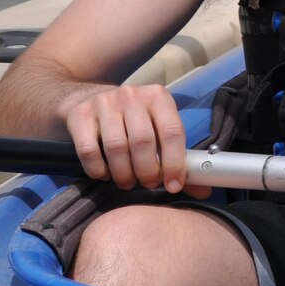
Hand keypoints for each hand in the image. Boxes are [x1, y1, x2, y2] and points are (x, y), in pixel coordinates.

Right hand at [60, 83, 191, 192]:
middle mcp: (132, 95)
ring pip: (117, 147)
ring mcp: (104, 103)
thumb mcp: (157, 130)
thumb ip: (178, 159)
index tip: (173, 185)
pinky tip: (104, 174)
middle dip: (148, 171)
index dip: (174, 163)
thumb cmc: (131, 121)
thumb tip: (204, 190)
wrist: (86, 98)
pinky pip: (89, 150)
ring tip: (127, 182)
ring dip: (124, 173)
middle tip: (148, 184)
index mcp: (159, 97)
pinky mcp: (79, 115)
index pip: (172, 132)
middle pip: (144, 142)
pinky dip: (98, 169)